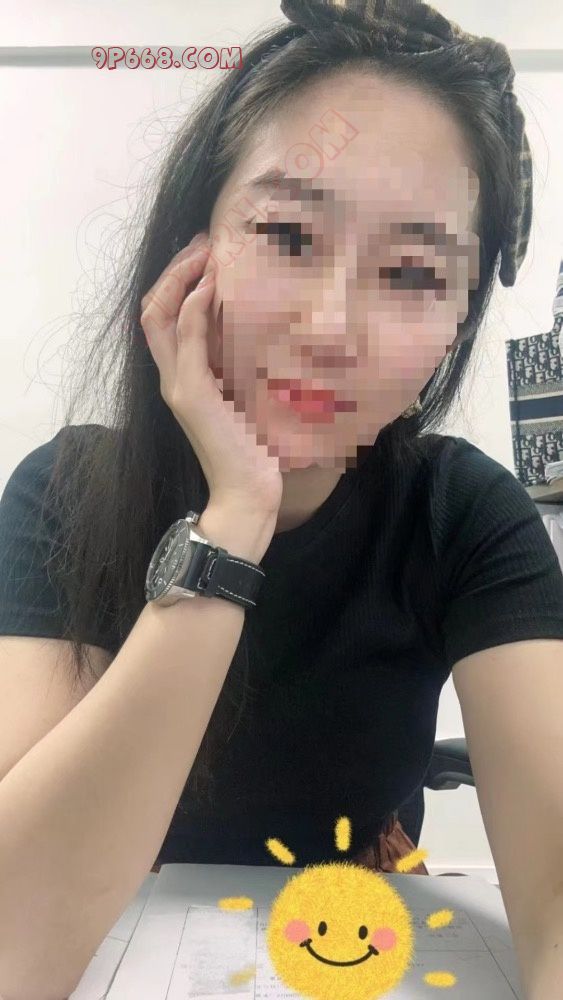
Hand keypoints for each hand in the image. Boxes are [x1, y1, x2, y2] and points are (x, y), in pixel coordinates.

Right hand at [140, 233, 282, 515]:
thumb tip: (261, 333)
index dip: (179, 282)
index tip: (207, 255)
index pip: (167, 318)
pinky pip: (187, 338)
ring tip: (206, 251)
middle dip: (176, 270)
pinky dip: (196, 307)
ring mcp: (177, 384)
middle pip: (155, 309)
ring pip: (161, 316)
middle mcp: (172, 377)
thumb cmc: (254, 449)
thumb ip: (240, 366)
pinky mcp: (191, 393)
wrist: (247, 492)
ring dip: (183, 277)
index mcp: (184, 377)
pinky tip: (212, 284)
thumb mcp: (247, 396)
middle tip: (203, 241)